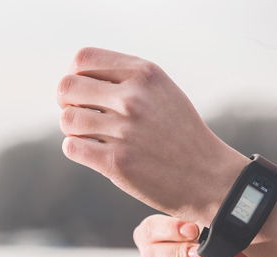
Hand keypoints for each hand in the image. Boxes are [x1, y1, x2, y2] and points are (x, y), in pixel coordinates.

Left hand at [57, 48, 247, 223]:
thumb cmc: (182, 135)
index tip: (86, 93)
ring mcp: (124, 131)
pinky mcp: (116, 162)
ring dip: (74, 130)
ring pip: (67, 120)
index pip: (83, 60)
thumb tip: (78, 79)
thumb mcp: (163, 92)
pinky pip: (72, 148)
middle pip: (67, 88)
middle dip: (67, 102)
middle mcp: (134, 98)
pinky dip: (78, 151)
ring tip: (93, 137)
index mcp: (145, 74)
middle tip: (82, 116)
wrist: (209, 177)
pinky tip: (96, 154)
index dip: (76, 76)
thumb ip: (127, 80)